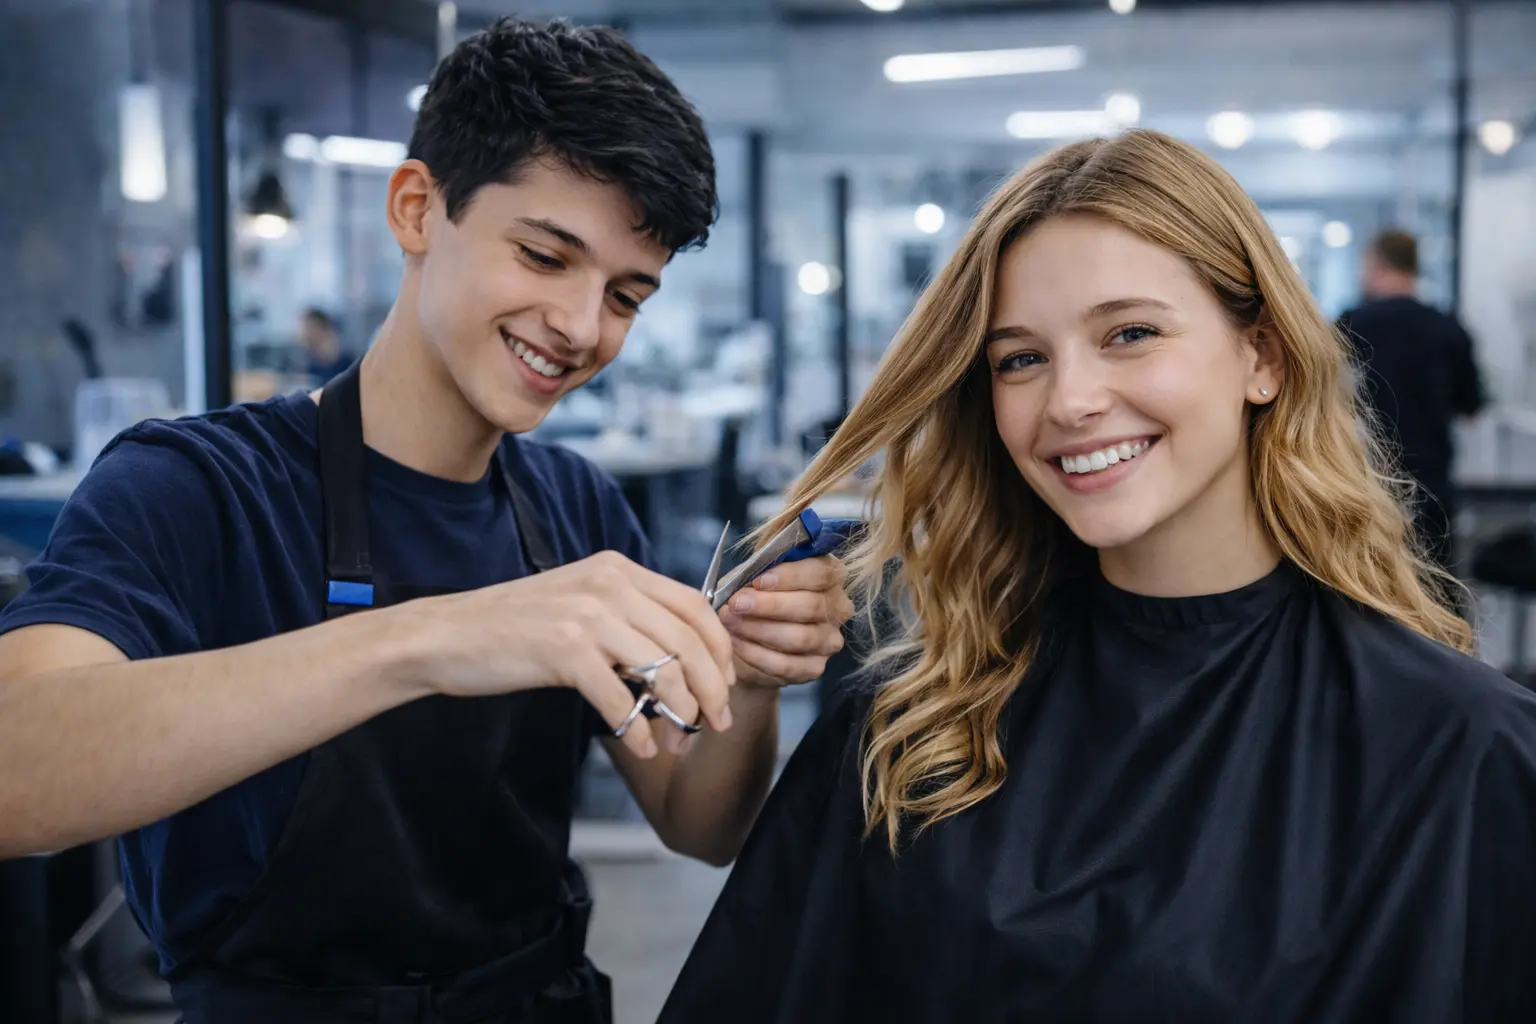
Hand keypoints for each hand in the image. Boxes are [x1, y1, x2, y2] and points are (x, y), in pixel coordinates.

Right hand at [414, 552, 734, 759]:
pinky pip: (622, 698)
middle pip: (690, 639)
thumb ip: (626, 617)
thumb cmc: (513, 628)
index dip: (721, 648)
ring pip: (665, 668)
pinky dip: (639, 730)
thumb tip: (680, 660)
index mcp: (617, 569)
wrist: (446, 636)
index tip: (726, 682)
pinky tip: (643, 747)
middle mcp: (609, 583)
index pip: (695, 605)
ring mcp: (587, 614)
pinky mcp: (565, 650)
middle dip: (713, 687)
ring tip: (679, 740)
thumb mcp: (579, 603)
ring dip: (681, 713)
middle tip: (717, 722)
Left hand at [718, 556, 854, 688]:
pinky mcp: (815, 667)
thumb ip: (757, 570)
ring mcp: (829, 640)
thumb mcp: (754, 575)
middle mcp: (838, 607)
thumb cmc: (757, 597)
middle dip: (770, 605)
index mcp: (830, 576)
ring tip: (731, 622)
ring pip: (800, 637)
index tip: (759, 581)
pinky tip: (736, 644)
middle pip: (811, 606)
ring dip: (760, 630)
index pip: (821, 572)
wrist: (750, 642)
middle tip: (736, 604)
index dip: (790, 576)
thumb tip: (749, 577)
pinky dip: (758, 655)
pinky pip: (788, 665)